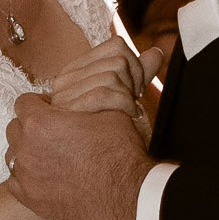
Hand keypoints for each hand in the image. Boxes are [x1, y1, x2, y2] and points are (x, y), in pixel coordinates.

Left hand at [5, 91, 152, 219]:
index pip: (23, 102)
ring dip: (26, 152)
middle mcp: (26, 147)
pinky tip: (43, 177)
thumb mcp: (108, 113)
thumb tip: (85, 98)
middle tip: (52, 133)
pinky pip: (15, 183)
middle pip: (15, 128)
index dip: (39, 104)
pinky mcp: (31, 200)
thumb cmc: (120, 152)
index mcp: (40, 122)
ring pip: (13, 155)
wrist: (127, 195)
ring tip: (48, 156)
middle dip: (30, 127)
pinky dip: (26, 178)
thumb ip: (85, 103)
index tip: (51, 109)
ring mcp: (26, 176)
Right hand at [43, 40, 167, 126]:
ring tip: (128, 114)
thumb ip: (138, 75)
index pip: (116, 46)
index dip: (136, 65)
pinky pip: (104, 93)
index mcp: (76, 73)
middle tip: (133, 105)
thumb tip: (156, 52)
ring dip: (129, 98)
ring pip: (113, 75)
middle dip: (135, 83)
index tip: (135, 90)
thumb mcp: (125, 99)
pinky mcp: (65, 111)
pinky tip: (128, 119)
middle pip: (118, 60)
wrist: (105, 173)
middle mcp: (64, 80)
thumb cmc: (111, 138)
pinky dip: (124, 105)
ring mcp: (62, 96)